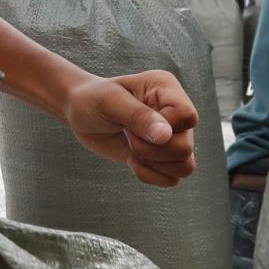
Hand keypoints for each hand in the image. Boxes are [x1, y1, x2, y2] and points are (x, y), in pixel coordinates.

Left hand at [63, 71, 198, 186]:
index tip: (132, 124)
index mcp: (167, 89)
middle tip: (128, 136)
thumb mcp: (109, 102)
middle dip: (150, 150)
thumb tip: (165, 136)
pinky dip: (149, 175)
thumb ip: (137, 116)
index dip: (163, 129)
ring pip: (184, 166)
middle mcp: (176, 113)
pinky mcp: (164, 157)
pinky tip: (132, 159)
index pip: (187, 116)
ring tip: (131, 147)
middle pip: (185, 147)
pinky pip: (172, 179)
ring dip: (152, 164)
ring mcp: (173, 136)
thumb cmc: (93, 99)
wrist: (81, 112)